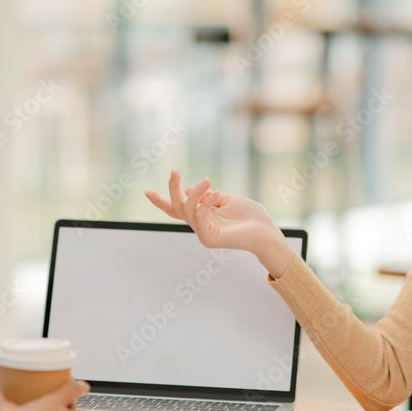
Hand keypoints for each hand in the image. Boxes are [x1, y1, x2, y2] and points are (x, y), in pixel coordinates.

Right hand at [144, 170, 295, 276]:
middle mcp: (200, 226)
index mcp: (202, 217)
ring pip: (187, 210)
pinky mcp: (209, 239)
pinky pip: (199, 217)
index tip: (146, 192)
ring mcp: (203, 234)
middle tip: (174, 171)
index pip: (177, 210)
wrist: (266, 230)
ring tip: (207, 181)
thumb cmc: (250, 215)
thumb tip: (187, 190)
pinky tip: (215, 194)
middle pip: (176, 208)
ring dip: (195, 193)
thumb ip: (207, 195)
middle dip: (172, 189)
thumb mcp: (226, 198)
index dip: (161, 201)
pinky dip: (205, 203)